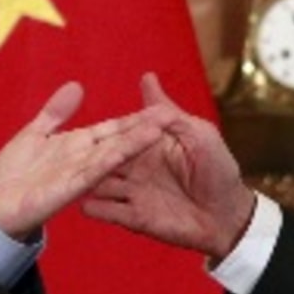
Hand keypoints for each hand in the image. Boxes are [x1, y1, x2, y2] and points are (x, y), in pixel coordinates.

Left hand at [0, 81, 172, 239]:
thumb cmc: (15, 171)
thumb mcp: (36, 133)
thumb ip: (56, 112)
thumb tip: (76, 86)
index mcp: (80, 144)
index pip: (111, 129)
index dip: (132, 119)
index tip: (158, 109)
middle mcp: (85, 159)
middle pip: (119, 141)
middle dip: (141, 130)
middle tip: (169, 117)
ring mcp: (79, 175)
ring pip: (111, 157)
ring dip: (133, 145)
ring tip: (157, 131)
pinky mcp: (68, 190)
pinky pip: (90, 175)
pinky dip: (105, 163)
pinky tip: (120, 152)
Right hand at [82, 73, 256, 260]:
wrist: (228, 215)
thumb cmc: (218, 169)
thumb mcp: (198, 133)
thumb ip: (168, 112)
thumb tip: (147, 76)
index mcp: (147, 145)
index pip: (119, 133)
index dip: (107, 128)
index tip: (90, 122)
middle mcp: (134, 167)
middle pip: (102, 158)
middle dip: (86, 154)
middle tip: (67, 149)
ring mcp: (132, 192)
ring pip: (99, 183)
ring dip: (84, 179)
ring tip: (66, 175)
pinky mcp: (134, 217)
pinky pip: (107, 211)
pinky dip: (94, 208)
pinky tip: (83, 201)